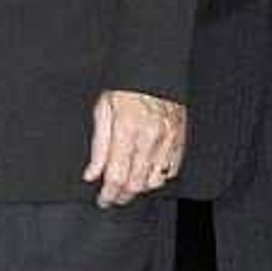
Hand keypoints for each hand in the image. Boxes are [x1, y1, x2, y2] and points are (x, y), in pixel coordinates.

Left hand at [85, 89, 186, 207]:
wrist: (154, 70)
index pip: (116, 175)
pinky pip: (172, 170)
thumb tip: (92, 174)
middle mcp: (150, 138)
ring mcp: (168, 140)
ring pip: (155, 181)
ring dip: (140, 189)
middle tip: (112, 197)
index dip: (108, 194)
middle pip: (136, 183)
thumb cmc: (126, 88)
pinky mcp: (179, 139)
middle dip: (122, 196)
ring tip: (128, 186)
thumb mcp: (102, 111)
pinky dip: (158, 178)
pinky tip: (147, 175)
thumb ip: (98, 147)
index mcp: (127, 130)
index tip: (103, 200)